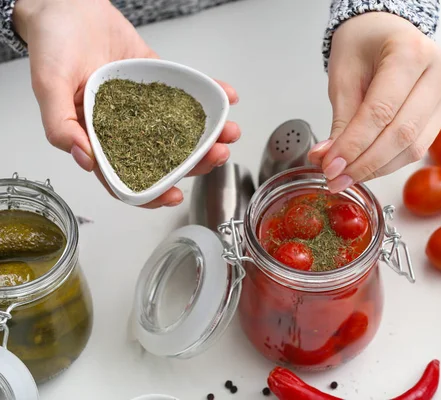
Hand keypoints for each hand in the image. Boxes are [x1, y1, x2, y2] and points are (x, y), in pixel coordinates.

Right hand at [13, 0, 239, 207]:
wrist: (68, 4)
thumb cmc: (52, 44)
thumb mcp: (48, 86)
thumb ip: (61, 125)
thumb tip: (86, 160)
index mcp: (98, 137)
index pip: (126, 177)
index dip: (151, 191)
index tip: (175, 195)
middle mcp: (124, 127)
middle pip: (164, 157)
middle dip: (195, 161)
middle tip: (217, 154)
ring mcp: (145, 107)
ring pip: (180, 131)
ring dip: (208, 135)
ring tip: (229, 131)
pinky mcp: (159, 84)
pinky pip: (185, 95)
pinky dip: (209, 96)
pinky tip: (228, 97)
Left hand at [308, 12, 440, 192]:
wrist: (384, 32)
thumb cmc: (363, 44)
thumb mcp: (343, 75)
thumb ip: (340, 121)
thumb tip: (327, 160)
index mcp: (410, 51)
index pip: (381, 111)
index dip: (354, 145)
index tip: (329, 166)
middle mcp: (438, 71)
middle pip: (402, 134)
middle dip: (365, 163)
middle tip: (335, 177)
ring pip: (414, 147)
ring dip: (377, 168)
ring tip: (347, 176)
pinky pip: (418, 146)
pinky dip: (390, 162)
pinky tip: (366, 166)